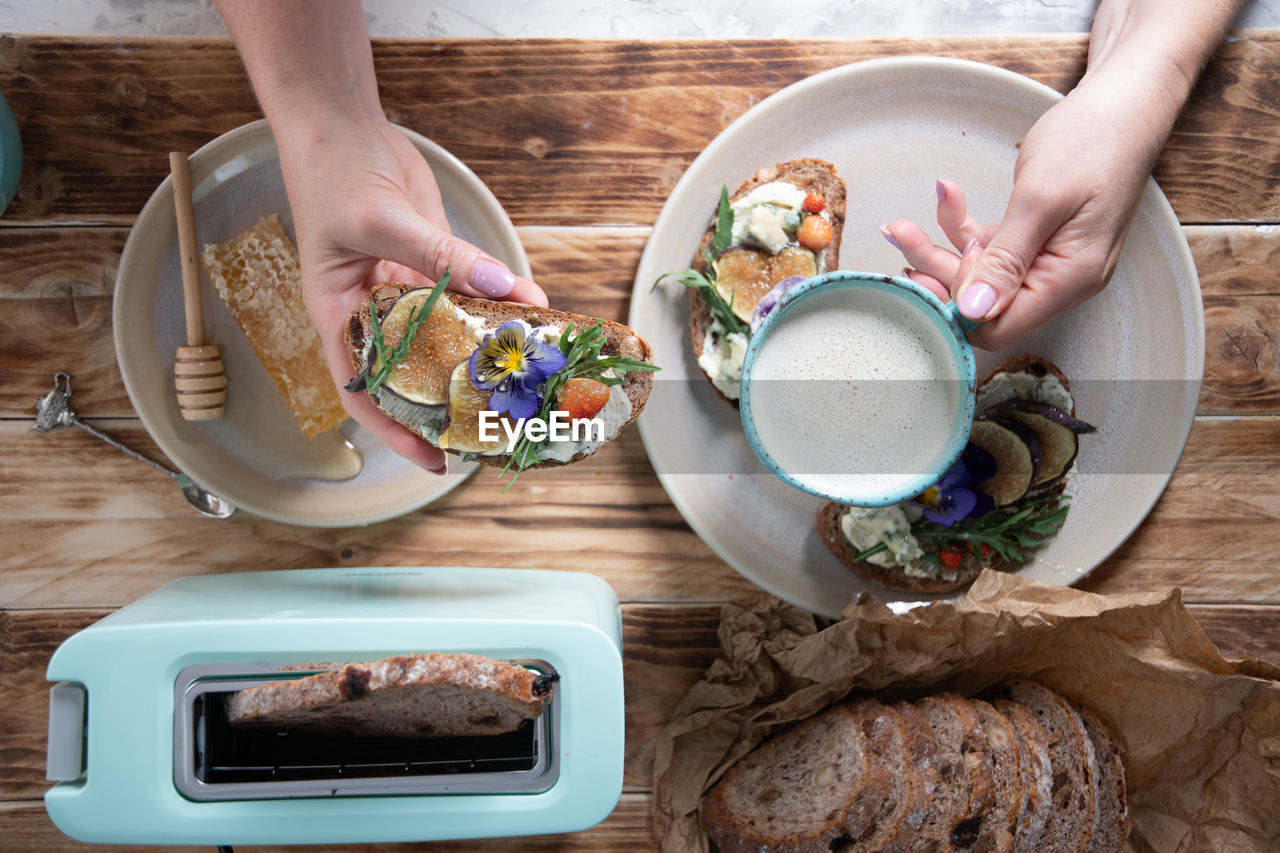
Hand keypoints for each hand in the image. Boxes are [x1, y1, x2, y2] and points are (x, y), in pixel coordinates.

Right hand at [277, 116, 546, 470]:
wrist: (342, 120)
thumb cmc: (332, 171)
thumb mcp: (380, 219)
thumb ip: (443, 254)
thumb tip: (504, 288)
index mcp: (338, 314)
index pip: (364, 388)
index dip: (396, 430)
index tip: (435, 458)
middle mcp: (373, 309)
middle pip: (412, 369)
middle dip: (452, 398)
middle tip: (497, 423)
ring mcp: (405, 285)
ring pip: (449, 331)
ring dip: (485, 348)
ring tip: (527, 374)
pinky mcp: (433, 260)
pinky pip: (470, 290)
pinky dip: (500, 299)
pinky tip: (533, 306)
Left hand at [882, 85, 1159, 349]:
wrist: (1122, 103)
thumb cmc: (1093, 141)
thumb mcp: (1040, 199)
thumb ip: (1005, 259)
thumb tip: (974, 311)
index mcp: (1069, 279)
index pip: (999, 326)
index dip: (954, 309)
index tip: (918, 277)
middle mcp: (1059, 279)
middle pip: (981, 301)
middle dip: (935, 271)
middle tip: (899, 237)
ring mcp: (1046, 260)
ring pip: (977, 272)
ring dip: (939, 244)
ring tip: (903, 221)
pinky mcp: (1034, 240)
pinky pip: (987, 246)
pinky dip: (961, 224)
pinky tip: (946, 192)